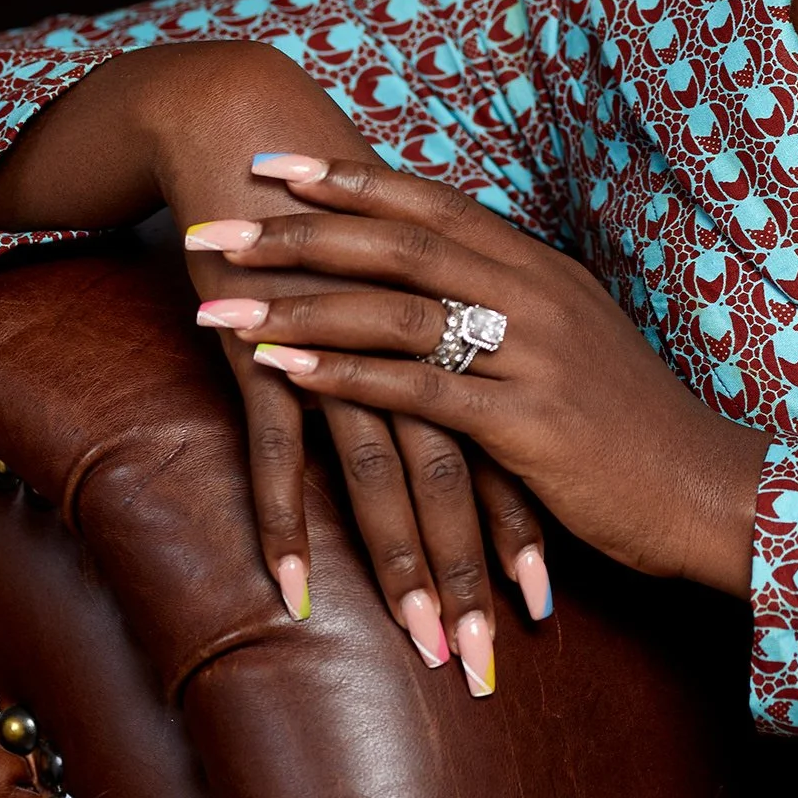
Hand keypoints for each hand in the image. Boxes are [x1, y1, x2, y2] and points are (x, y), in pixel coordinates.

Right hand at [0, 42, 524, 693]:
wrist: (252, 134)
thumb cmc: (332, 220)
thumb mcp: (399, 290)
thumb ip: (431, 351)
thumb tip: (463, 418)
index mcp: (454, 329)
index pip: (502, 445)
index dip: (524, 525)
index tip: (544, 609)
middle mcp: (410, 344)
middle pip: (455, 477)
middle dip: (475, 573)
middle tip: (490, 664)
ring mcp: (340, 349)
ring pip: (380, 480)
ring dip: (404, 572)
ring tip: (428, 651)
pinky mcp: (268, 349)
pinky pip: (279, 453)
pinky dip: (287, 527)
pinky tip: (297, 600)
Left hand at [189, 157, 769, 598]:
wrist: (711, 490)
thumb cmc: (639, 429)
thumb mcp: (581, 347)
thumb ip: (521, 311)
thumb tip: (458, 293)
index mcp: (545, 270)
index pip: (432, 208)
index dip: (350, 183)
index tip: (278, 166)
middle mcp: (536, 295)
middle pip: (399, 244)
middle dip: (298, 232)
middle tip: (216, 224)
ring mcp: (534, 354)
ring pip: (397, 309)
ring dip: (298, 302)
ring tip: (218, 299)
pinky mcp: (527, 422)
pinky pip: (418, 387)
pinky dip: (342, 372)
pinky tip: (278, 370)